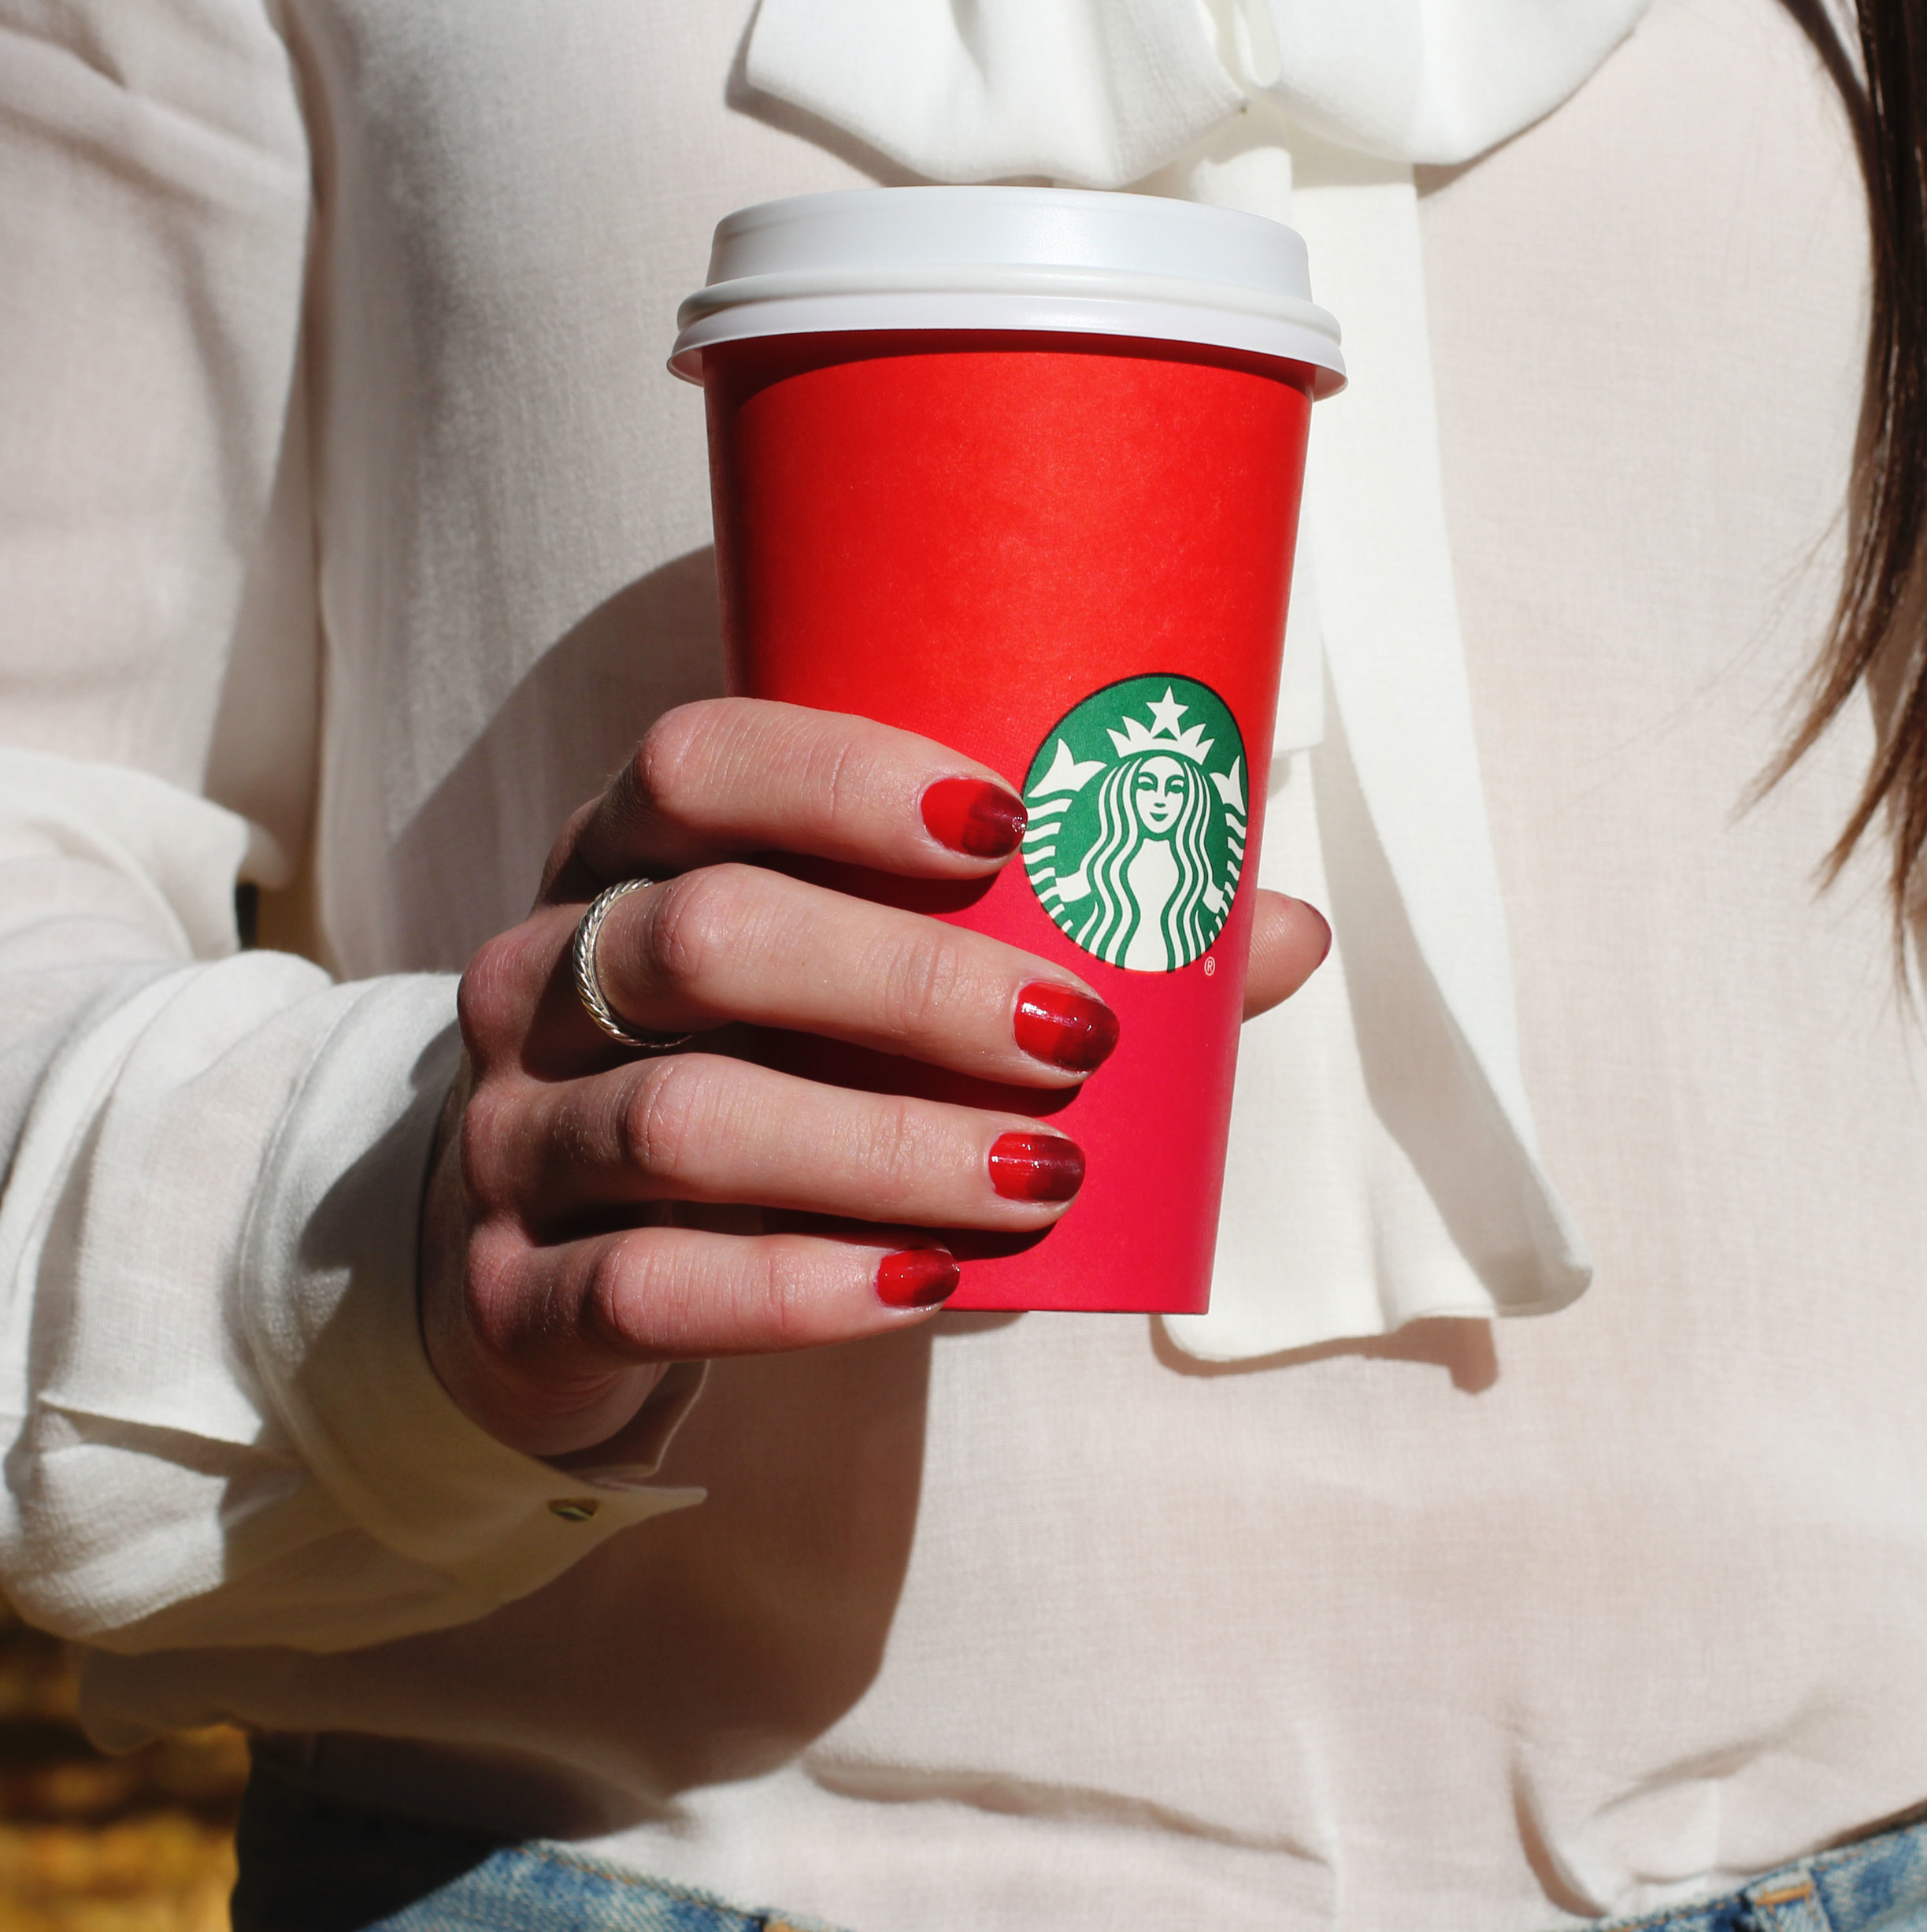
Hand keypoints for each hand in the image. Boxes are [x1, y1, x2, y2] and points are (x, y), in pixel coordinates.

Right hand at [419, 700, 1328, 1459]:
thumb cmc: (764, 1089)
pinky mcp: (515, 1291)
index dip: (843, 780)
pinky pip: (647, 1285)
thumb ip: (1045, 955)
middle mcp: (548, 975)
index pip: (696, 766)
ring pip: (686, 1117)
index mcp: (629, 862)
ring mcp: (515, 1135)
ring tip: (1044, 1173)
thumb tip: (1281, 933)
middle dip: (909, 980)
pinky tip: (925, 1286)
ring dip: (889, 1145)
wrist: (561, 1271)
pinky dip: (802, 1288)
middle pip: (706, 935)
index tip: (1009, 824)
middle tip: (1073, 1030)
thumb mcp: (857, 1003)